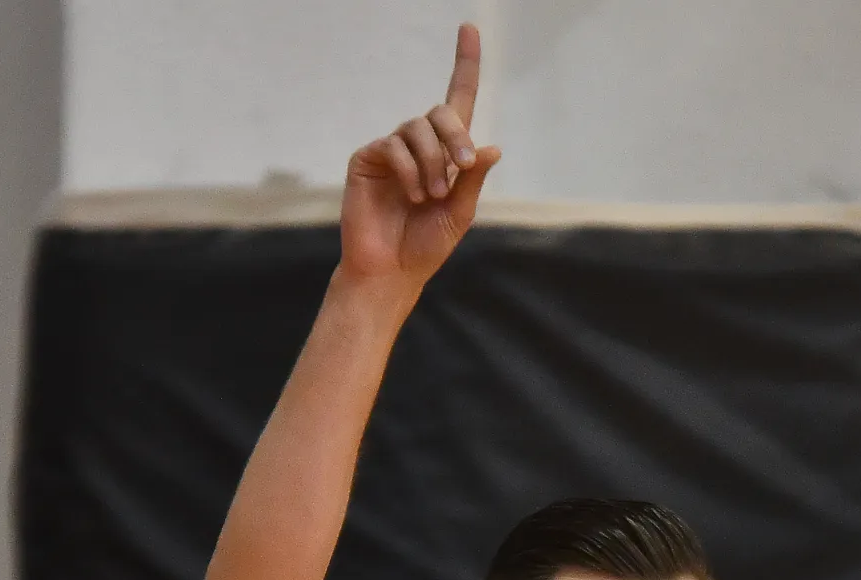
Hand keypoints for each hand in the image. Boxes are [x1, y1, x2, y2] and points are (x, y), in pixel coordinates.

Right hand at [340, 24, 501, 288]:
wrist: (390, 271)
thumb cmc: (425, 245)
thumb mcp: (460, 213)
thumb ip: (473, 180)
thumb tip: (492, 147)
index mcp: (446, 154)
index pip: (458, 100)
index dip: (465, 64)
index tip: (470, 28)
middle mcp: (419, 144)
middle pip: (441, 113)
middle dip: (455, 138)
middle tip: (461, 170)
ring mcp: (392, 149)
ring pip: (418, 129)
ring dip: (432, 163)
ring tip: (431, 197)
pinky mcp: (368, 158)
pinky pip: (393, 146)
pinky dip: (409, 170)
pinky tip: (413, 195)